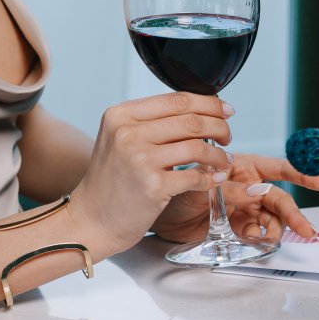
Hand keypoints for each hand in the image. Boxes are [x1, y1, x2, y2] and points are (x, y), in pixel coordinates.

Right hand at [69, 93, 234, 255]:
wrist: (91, 220)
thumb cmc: (111, 182)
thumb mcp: (119, 140)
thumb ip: (151, 123)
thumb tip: (199, 111)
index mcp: (121, 115)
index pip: (176, 99)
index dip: (209, 103)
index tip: (225, 110)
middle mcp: (127, 133)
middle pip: (191, 120)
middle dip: (219, 127)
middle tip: (227, 136)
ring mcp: (140, 159)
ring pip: (198, 147)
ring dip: (218, 154)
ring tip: (223, 160)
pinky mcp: (153, 186)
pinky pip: (195, 176)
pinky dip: (210, 177)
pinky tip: (214, 178)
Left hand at [150, 153, 318, 243]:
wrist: (156, 214)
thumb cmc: (174, 186)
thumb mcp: (201, 183)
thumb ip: (230, 187)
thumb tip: (256, 192)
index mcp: (242, 166)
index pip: (279, 168)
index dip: (303, 173)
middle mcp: (247, 186)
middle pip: (279, 198)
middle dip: (294, 213)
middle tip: (307, 229)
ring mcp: (243, 207)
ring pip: (271, 218)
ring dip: (275, 229)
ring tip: (265, 236)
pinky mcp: (237, 227)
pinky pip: (257, 233)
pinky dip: (259, 237)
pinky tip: (253, 238)